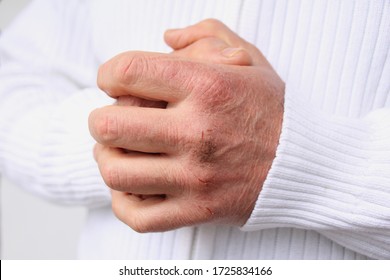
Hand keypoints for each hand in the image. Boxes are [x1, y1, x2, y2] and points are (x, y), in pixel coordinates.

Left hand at [89, 19, 284, 231]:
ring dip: (107, 159)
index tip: (116, 83)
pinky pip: (137, 215)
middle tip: (114, 119)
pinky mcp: (198, 211)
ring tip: (120, 152)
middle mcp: (198, 132)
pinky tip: (133, 186)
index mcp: (208, 87)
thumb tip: (167, 37)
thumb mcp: (249, 59)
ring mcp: (196, 177)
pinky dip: (122, 201)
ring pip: (115, 172)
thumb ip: (208, 34)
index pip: (126, 72)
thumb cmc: (270, 109)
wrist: (304, 164)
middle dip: (101, 119)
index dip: (109, 74)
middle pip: (109, 126)